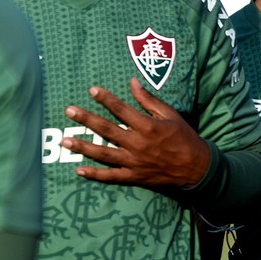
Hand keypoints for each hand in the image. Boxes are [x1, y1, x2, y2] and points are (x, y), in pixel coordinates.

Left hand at [64, 77, 209, 187]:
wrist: (196, 168)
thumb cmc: (184, 137)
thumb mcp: (170, 114)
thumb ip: (149, 99)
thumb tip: (133, 82)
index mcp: (147, 126)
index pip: (121, 109)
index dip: (106, 99)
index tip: (91, 90)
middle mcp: (137, 143)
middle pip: (106, 129)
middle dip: (86, 119)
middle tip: (69, 111)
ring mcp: (134, 162)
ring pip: (103, 154)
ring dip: (83, 147)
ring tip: (64, 141)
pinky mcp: (134, 177)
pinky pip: (111, 177)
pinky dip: (95, 175)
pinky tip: (79, 171)